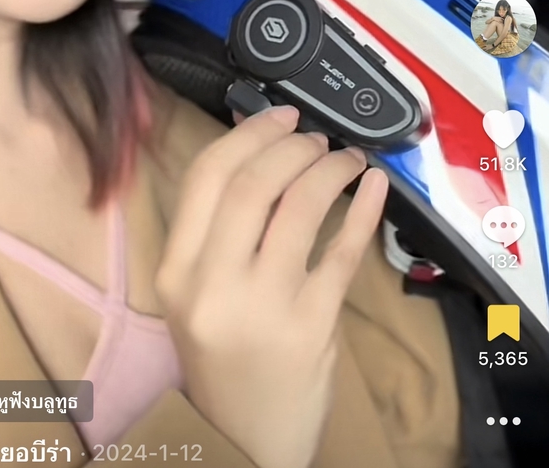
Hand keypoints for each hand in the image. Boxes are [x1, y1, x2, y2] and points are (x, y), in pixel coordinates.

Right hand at [155, 106, 388, 467]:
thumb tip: (262, 155)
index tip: (278, 117)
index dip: (247, 134)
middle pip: (253, 183)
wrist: (243, 441)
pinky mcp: (313, 326)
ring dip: (328, 168)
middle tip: (313, 138)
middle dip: (290, 145)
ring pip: (299, 207)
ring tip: (343, 158)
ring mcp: (265, 306)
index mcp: (177, 270)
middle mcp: (214, 283)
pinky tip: (374, 185)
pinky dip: (363, 209)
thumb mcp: (197, 295)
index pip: (206, 176)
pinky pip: (343, 251)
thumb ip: (218, 232)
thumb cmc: (221, 359)